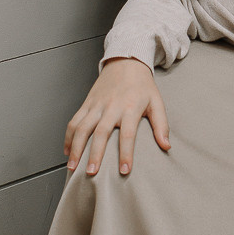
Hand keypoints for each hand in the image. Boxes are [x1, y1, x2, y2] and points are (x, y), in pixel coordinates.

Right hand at [64, 58, 169, 177]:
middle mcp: (111, 107)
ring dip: (76, 148)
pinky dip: (69, 137)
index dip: (126, 153)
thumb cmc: (142, 85)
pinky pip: (74, 121)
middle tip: (92, 172)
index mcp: (130, 108)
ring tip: (73, 167)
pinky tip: (67, 151)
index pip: (128, 134)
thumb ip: (161, 125)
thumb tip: (166, 145)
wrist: (125, 62)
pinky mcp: (87, 103)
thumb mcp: (157, 102)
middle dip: (95, 154)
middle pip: (101, 133)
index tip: (124, 170)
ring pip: (82, 128)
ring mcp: (96, 105)